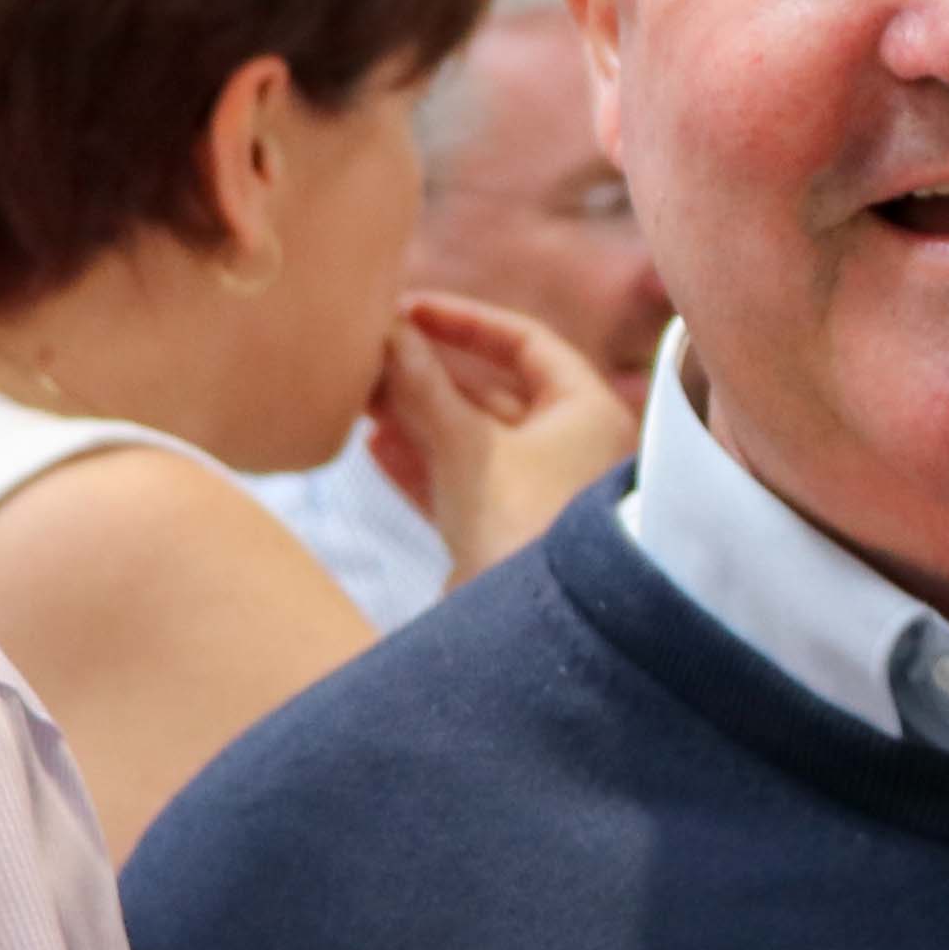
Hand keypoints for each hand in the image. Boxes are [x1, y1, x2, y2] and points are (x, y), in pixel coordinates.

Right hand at [372, 292, 638, 582]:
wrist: (535, 637)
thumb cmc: (522, 524)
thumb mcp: (467, 445)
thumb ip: (424, 386)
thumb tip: (388, 333)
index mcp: (589, 412)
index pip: (527, 344)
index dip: (465, 322)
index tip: (408, 311)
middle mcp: (574, 450)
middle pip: (493, 394)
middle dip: (428, 377)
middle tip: (370, 357)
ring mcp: (541, 496)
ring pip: (472, 442)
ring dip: (416, 419)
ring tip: (359, 397)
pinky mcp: (509, 538)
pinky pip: (463, 487)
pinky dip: (421, 466)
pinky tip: (373, 446)